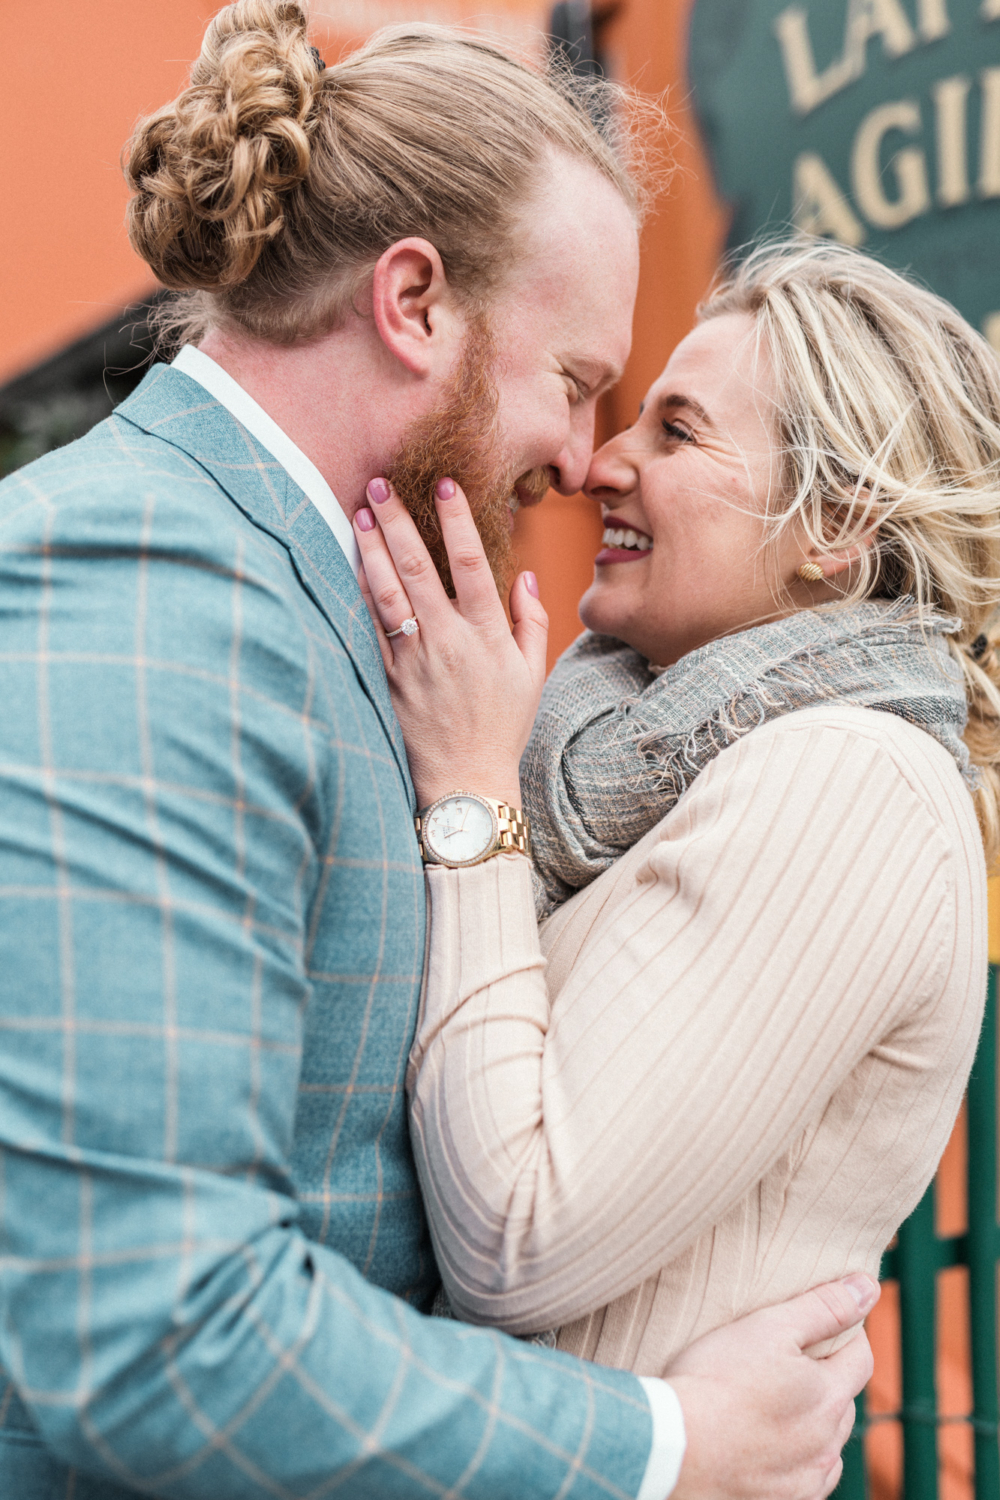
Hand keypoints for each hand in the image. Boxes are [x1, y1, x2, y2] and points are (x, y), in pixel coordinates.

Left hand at [354, 476, 548, 807]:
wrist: (465, 781)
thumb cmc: (501, 727)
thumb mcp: (531, 674)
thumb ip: (530, 621)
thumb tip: (524, 576)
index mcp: (486, 634)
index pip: (471, 562)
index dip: (456, 520)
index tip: (445, 484)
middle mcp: (447, 639)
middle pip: (418, 567)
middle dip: (398, 521)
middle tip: (380, 483)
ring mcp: (413, 657)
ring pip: (387, 591)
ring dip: (371, 548)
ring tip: (359, 512)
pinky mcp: (388, 676)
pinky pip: (370, 626)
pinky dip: (358, 592)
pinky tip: (349, 564)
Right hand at [666, 1274, 878, 1499]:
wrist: (674, 1447)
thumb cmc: (717, 1379)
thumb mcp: (769, 1327)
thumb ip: (823, 1307)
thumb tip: (867, 1287)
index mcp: (829, 1396)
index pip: (860, 1357)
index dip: (846, 1332)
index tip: (821, 1322)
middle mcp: (827, 1444)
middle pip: (843, 1400)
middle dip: (826, 1377)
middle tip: (788, 1360)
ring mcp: (806, 1479)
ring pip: (826, 1443)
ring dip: (814, 1422)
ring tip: (776, 1404)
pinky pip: (806, 1478)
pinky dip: (796, 1458)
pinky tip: (768, 1445)